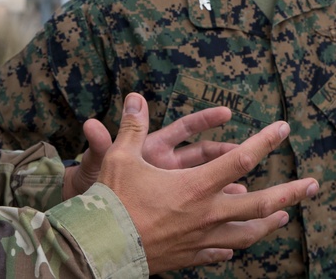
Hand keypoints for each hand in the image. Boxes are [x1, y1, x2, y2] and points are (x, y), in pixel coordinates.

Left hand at [63, 105, 239, 198]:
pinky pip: (200, 209)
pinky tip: (230, 224)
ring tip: (245, 193)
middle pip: (204, 156)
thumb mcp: (103, 163)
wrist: (94, 212)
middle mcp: (167, 166)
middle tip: (246, 155)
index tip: (227, 112)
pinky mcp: (174, 209)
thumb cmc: (97, 182)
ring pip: (206, 184)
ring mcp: (172, 188)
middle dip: (225, 155)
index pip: (185, 128)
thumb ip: (100, 143)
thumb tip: (89, 124)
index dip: (206, 119)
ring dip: (225, 186)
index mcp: (155, 147)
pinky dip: (215, 214)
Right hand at [98, 92, 318, 273]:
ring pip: (247, 234)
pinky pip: (220, 252)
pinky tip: (236, 245)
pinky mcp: (190, 257)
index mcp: (196, 186)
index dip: (265, 142)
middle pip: (260, 204)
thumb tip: (135, 96)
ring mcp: (201, 239)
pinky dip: (232, 245)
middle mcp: (207, 214)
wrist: (100, 249)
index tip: (283, 129)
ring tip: (283, 216)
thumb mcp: (122, 158)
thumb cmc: (111, 201)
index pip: (241, 159)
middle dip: (290, 192)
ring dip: (268, 223)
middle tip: (313, 185)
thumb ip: (133, 126)